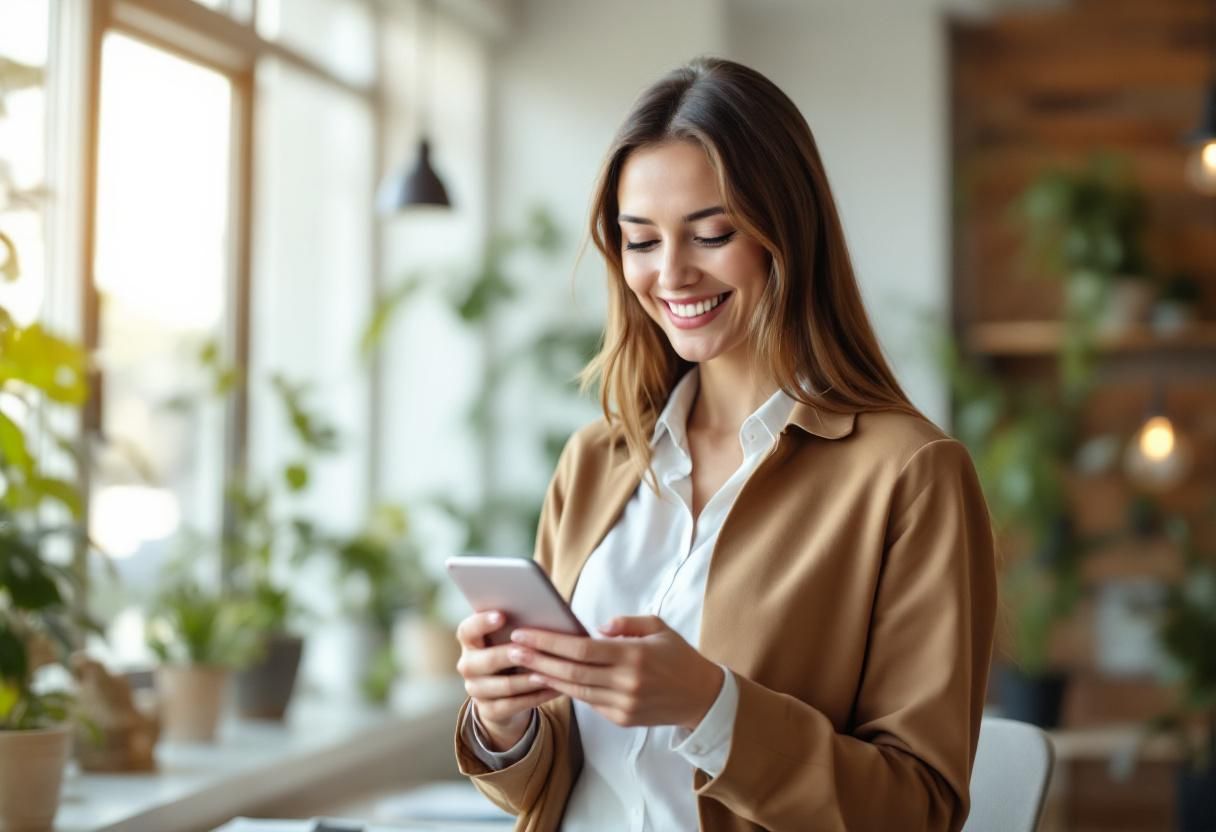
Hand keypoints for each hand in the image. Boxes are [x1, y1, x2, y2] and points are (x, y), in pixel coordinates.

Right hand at [456, 610, 560, 750]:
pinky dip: (537, 696)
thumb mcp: (510, 639)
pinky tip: (555, 688)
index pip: (467, 630)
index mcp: (470, 642)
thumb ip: (518, 626)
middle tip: (533, 648)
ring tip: (552, 672)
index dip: (482, 623)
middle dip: (511, 654)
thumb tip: (543, 612)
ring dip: (530, 679)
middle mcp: (467, 665)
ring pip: (505, 685)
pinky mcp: (488, 711)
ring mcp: (475, 690)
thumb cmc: (512, 653)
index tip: (502, 615)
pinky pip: (514, 705)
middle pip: (487, 660)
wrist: (504, 694)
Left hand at [509, 615, 724, 730]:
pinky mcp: (622, 719)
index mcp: (633, 655)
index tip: (525, 634)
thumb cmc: (678, 656)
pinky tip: (549, 679)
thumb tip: (595, 627)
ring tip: (523, 665)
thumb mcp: (658, 627)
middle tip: (511, 649)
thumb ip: (625, 623)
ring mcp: (623, 704)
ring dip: (547, 677)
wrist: (702, 697)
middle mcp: (626, 682)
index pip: (581, 648)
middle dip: (538, 659)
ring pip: (576, 691)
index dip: (549, 641)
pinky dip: (567, 690)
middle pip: (572, 671)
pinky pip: (589, 702)